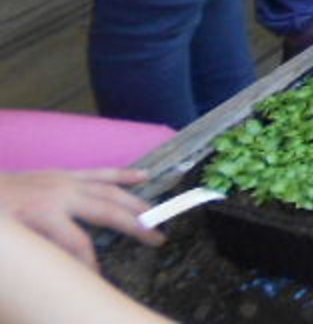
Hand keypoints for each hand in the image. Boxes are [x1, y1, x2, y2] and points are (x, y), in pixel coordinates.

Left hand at [0, 169, 160, 271]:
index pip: (78, 243)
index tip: (99, 279)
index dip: (90, 263)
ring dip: (135, 201)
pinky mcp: (63, 174)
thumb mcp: (8, 245)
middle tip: (158, 238)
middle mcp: (61, 195)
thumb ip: (37, 251)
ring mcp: (65, 182)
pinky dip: (122, 174)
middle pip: (106, 211)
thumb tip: (60, 269)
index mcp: (44, 214)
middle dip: (134, 226)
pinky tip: (144, 176)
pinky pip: (99, 173)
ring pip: (109, 190)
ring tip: (157, 213)